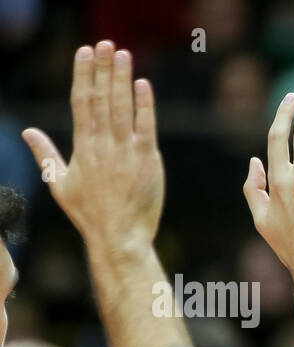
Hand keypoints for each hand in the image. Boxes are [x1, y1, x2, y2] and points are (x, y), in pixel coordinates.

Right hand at [23, 41, 163, 249]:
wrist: (120, 237)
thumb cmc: (89, 214)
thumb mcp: (59, 183)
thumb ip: (45, 154)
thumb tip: (27, 131)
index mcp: (82, 147)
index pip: (81, 102)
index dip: (83, 74)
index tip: (85, 52)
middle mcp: (103, 144)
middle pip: (102, 98)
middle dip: (103, 68)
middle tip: (106, 43)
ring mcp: (127, 151)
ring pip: (123, 107)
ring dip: (123, 79)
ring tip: (124, 54)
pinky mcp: (148, 160)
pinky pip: (147, 127)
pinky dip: (145, 105)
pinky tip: (144, 85)